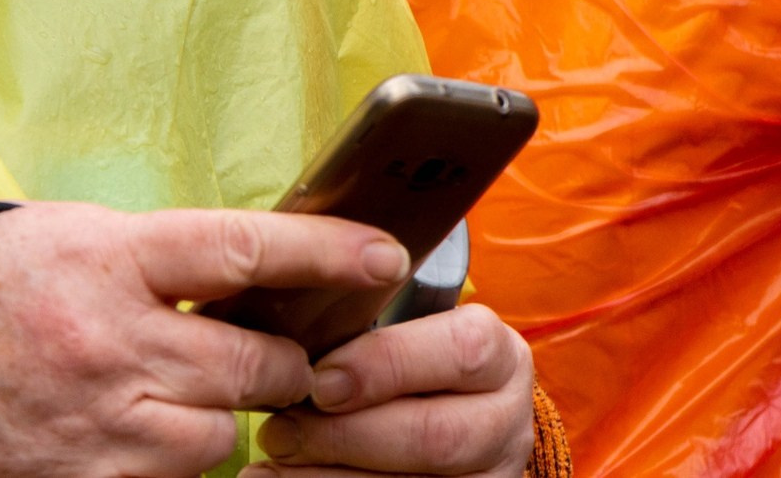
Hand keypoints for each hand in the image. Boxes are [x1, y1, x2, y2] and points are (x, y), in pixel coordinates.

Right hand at [0, 202, 412, 477]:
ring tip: (177, 394)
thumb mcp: (64, 234)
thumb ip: (153, 254)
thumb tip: (245, 269)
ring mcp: (101, 422)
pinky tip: (139, 435)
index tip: (385, 255)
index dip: (328, 252)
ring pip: (223, 435)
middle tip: (272, 352)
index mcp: (111, 258)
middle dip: (279, 360)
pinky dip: (171, 463)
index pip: (246, 247)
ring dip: (221, 419)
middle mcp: (114, 340)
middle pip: (259, 361)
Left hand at [248, 303, 533, 476]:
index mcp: (499, 356)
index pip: (462, 352)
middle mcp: (506, 421)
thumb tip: (293, 318)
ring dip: (328, 476)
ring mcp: (491, 475)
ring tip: (274, 460)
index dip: (387, 365)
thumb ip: (369, 321)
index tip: (321, 379)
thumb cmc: (403, 361)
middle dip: (347, 435)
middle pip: (436, 435)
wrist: (442, 415)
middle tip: (280, 429)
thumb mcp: (405, 328)